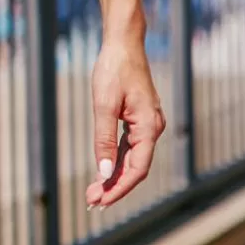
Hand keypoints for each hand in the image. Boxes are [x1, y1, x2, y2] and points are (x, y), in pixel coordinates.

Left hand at [85, 32, 165, 209]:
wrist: (123, 44)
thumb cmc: (113, 70)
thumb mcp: (104, 104)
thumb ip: (104, 139)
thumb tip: (103, 172)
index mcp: (148, 126)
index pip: (137, 169)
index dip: (119, 188)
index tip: (101, 201)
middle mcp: (153, 128)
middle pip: (136, 167)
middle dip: (114, 186)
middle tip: (91, 200)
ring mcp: (148, 124)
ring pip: (133, 158)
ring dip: (114, 175)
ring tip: (95, 190)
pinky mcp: (140, 119)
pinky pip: (130, 146)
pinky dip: (117, 159)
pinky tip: (104, 169)